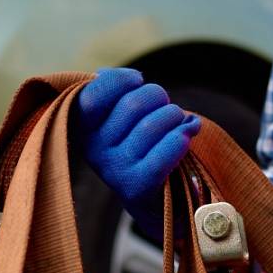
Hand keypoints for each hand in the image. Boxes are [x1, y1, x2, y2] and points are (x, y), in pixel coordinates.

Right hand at [75, 68, 200, 239]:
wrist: (152, 197)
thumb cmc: (137, 142)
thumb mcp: (116, 114)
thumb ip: (109, 89)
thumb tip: (113, 75)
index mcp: (82, 129)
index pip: (94, 93)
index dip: (122, 80)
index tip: (137, 81)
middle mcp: (93, 151)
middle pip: (133, 105)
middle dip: (157, 97)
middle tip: (164, 106)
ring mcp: (114, 171)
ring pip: (154, 124)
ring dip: (175, 116)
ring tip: (178, 122)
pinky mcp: (139, 187)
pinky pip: (167, 150)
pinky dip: (183, 136)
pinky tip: (189, 132)